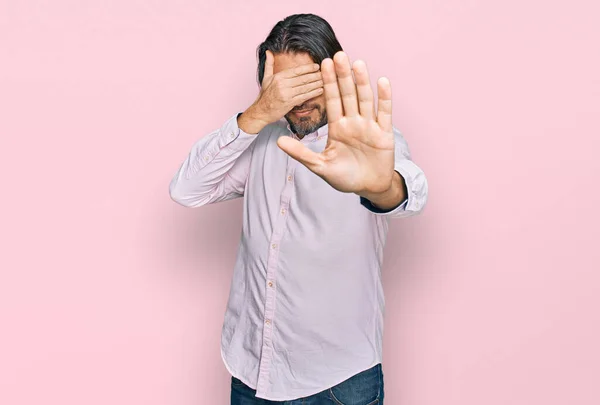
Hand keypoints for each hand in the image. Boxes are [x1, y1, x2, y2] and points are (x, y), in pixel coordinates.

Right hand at [251, 50, 323, 124]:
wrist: (261, 112)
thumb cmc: (265, 95)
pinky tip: (320, 90)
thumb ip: (269, 64)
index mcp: (278, 77)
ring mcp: (286, 94)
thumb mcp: (266, 78)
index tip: (317, 66)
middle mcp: (282, 84)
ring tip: (325, 81)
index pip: (296, 71)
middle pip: (302, 78)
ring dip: (316, 84)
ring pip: (304, 87)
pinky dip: (313, 93)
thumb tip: (269, 52)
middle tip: (325, 73)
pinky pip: (304, 97)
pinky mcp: (289, 103)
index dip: (308, 68)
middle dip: (315, 76)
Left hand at [276, 51, 396, 197]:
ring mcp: (369, 126)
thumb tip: (278, 141)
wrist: (368, 188)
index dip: (327, 83)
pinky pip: (385, 112)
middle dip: (342, 76)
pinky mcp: (384, 133)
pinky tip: (382, 81)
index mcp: (337, 127)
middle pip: (347, 95)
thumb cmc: (344, 177)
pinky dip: (384, 97)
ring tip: (357, 62)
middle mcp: (353, 122)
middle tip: (337, 54)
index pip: (331, 100)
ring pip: (365, 99)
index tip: (322, 64)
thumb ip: (301, 153)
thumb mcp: (320, 166)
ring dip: (361, 81)